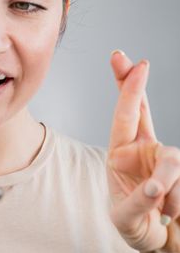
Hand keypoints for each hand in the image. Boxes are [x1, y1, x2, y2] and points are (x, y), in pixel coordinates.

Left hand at [107, 50, 179, 251]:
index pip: (124, 116)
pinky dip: (178, 201)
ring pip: (173, 161)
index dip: (128, 90)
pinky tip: (171, 212)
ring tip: (163, 211)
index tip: (134, 65)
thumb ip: (138, 202)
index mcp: (122, 153)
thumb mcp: (126, 217)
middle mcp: (144, 149)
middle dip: (133, 83)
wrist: (157, 240)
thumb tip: (155, 186)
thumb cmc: (134, 223)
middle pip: (141, 109)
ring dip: (169, 188)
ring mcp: (167, 159)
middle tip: (135, 60)